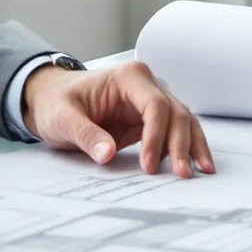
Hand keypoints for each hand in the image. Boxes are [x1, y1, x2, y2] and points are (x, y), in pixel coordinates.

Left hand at [22, 60, 214, 176]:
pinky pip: (174, 131)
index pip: (155, 105)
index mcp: (127, 77)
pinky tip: (195, 164)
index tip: (148, 165)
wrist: (49, 98)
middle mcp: (145, 85)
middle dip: (182, 144)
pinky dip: (185, 146)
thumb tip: (106, 153)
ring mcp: (149, 101)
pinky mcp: (148, 119)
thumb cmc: (55, 101)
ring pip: (182, 120)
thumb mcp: (62, 117)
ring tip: (202, 170)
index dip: (156, 136)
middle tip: (182, 173)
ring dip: (193, 145)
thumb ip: (84, 134)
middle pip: (176, 113)